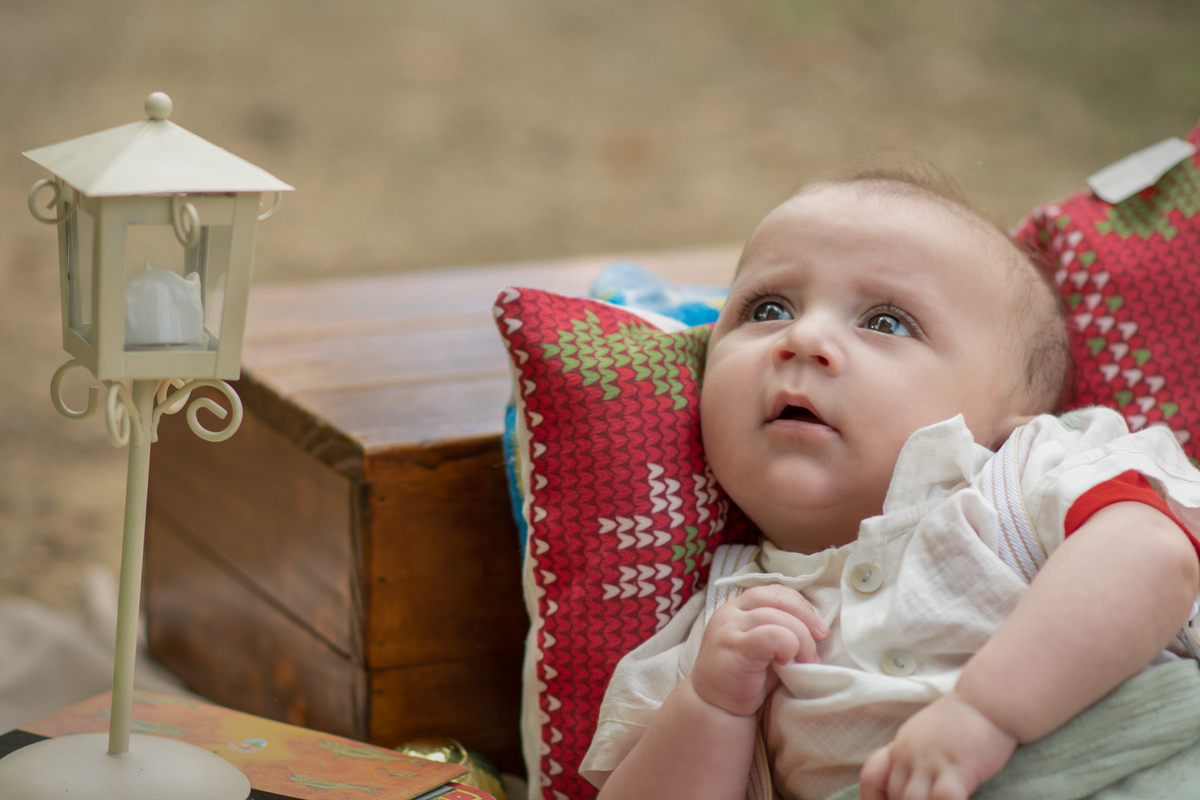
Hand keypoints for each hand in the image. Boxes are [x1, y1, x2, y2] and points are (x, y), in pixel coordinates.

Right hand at [690, 584, 827, 717]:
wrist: (716, 708)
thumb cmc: (745, 679)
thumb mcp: (764, 647)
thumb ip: (780, 629)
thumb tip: (817, 625)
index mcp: (737, 607)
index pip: (775, 592)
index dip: (801, 604)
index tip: (816, 627)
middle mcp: (730, 612)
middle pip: (777, 598)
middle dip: (806, 617)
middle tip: (821, 638)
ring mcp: (729, 627)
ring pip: (778, 617)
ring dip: (802, 638)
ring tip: (807, 661)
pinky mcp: (734, 646)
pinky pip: (772, 635)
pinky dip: (789, 645)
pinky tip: (787, 663)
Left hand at [859, 692, 1016, 799]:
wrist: (989, 700)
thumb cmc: (964, 719)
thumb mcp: (928, 735)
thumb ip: (917, 756)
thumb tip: (915, 780)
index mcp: (901, 746)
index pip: (872, 776)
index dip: (873, 799)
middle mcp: (909, 754)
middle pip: (894, 795)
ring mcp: (930, 761)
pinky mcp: (957, 768)